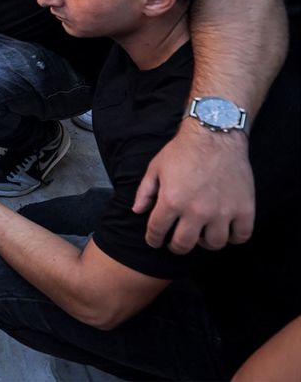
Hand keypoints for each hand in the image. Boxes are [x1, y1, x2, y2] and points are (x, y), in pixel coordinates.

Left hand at [133, 117, 253, 252]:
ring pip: (213, 244)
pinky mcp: (244, 209)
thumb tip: (137, 211)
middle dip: (176, 246)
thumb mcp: (156, 167)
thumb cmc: (183, 150)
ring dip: (205, 243)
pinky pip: (240, 236)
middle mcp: (196, 210)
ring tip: (201, 235)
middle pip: (184, 244)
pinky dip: (233, 237)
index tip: (155, 240)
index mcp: (171, 200)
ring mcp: (222, 212)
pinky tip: (225, 230)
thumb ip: (145, 191)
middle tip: (176, 242)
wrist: (215, 135)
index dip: (153, 239)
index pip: (157, 231)